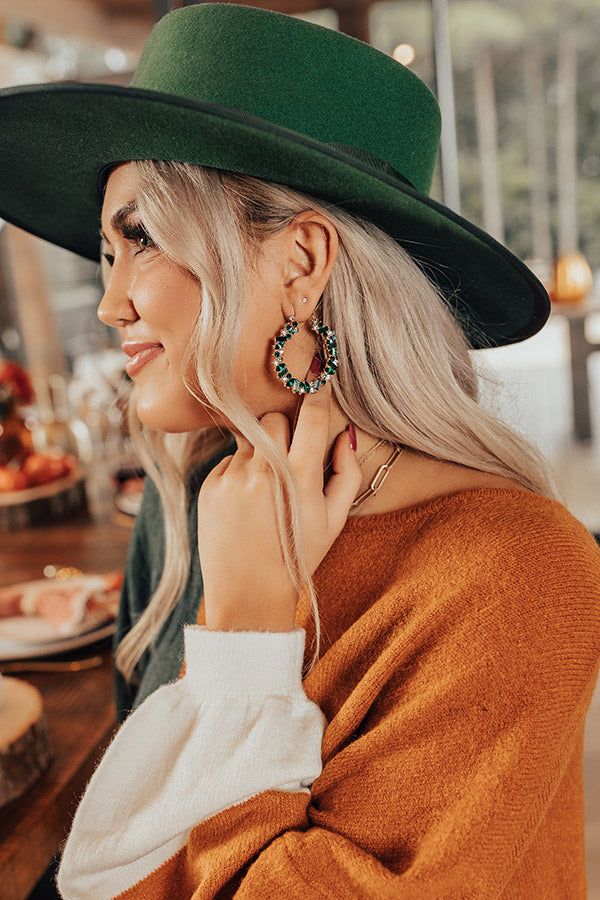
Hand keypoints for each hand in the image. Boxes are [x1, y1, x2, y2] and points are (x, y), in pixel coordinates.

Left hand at [197, 388, 361, 631]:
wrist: (249, 593)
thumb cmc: (298, 555)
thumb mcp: (334, 520)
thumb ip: (346, 473)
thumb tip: (341, 436)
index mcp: (301, 477)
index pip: (312, 417)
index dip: (317, 391)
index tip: (317, 371)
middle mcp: (264, 471)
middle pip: (273, 418)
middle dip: (283, 429)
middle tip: (289, 458)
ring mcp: (233, 478)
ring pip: (249, 440)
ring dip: (260, 454)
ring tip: (265, 493)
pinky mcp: (210, 486)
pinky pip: (228, 462)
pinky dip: (239, 474)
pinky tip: (245, 505)